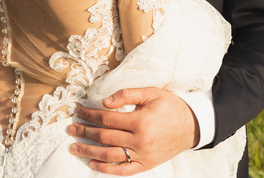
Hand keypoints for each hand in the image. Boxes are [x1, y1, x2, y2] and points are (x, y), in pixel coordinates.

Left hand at [68, 88, 197, 173]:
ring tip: (75, 147)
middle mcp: (139, 140)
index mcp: (140, 120)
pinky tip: (93, 164)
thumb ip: (127, 94)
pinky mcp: (146, 164)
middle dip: (85, 132)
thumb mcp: (151, 93)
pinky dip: (106, 169)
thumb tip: (105, 102)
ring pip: (109, 155)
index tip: (79, 111)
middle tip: (71, 128)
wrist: (192, 125)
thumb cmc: (170, 106)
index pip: (107, 118)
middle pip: (104, 137)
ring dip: (89, 151)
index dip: (90, 114)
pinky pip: (123, 170)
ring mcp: (142, 154)